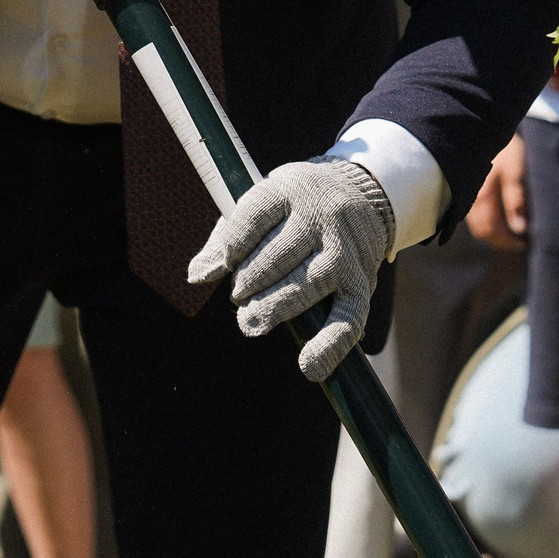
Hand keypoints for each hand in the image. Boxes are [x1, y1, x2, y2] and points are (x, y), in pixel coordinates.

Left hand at [189, 156, 393, 381]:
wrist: (362, 195)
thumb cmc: (293, 208)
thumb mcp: (260, 204)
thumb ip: (226, 238)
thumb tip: (196, 276)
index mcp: (288, 190)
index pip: (254, 216)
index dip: (233, 245)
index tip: (222, 264)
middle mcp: (320, 216)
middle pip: (279, 254)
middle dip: (250, 282)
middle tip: (238, 298)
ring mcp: (343, 250)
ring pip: (309, 284)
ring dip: (275, 308)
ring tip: (250, 322)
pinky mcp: (362, 282)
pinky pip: (349, 318)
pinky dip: (330, 345)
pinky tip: (309, 367)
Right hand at [465, 134, 528, 249]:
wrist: (488, 128)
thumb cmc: (508, 149)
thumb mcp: (516, 172)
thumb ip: (516, 201)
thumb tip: (520, 228)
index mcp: (483, 197)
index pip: (492, 230)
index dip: (508, 241)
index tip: (525, 242)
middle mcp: (471, 198)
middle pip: (483, 231)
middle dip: (501, 241)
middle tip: (521, 242)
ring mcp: (467, 195)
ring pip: (478, 224)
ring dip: (495, 233)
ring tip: (514, 232)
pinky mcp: (468, 189)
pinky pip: (475, 215)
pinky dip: (488, 222)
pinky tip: (501, 219)